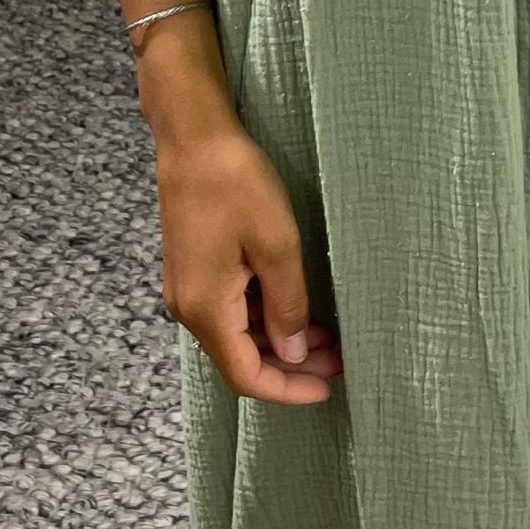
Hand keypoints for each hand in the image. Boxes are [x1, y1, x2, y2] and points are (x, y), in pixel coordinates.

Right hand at [156, 118, 342, 404]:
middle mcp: (189, 308)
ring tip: (329, 337)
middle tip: (340, 360)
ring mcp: (189, 289)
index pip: (246, 376)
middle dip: (291, 367)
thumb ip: (288, 305)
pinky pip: (230, 311)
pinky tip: (297, 310)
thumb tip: (295, 352)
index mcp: (206, 309)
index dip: (288, 390)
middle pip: (241, 360)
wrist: (193, 138)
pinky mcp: (194, 271)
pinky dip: (264, 319)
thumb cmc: (236, 184)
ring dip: (280, 342)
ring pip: (237, 336)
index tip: (328, 389)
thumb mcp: (277, 246)